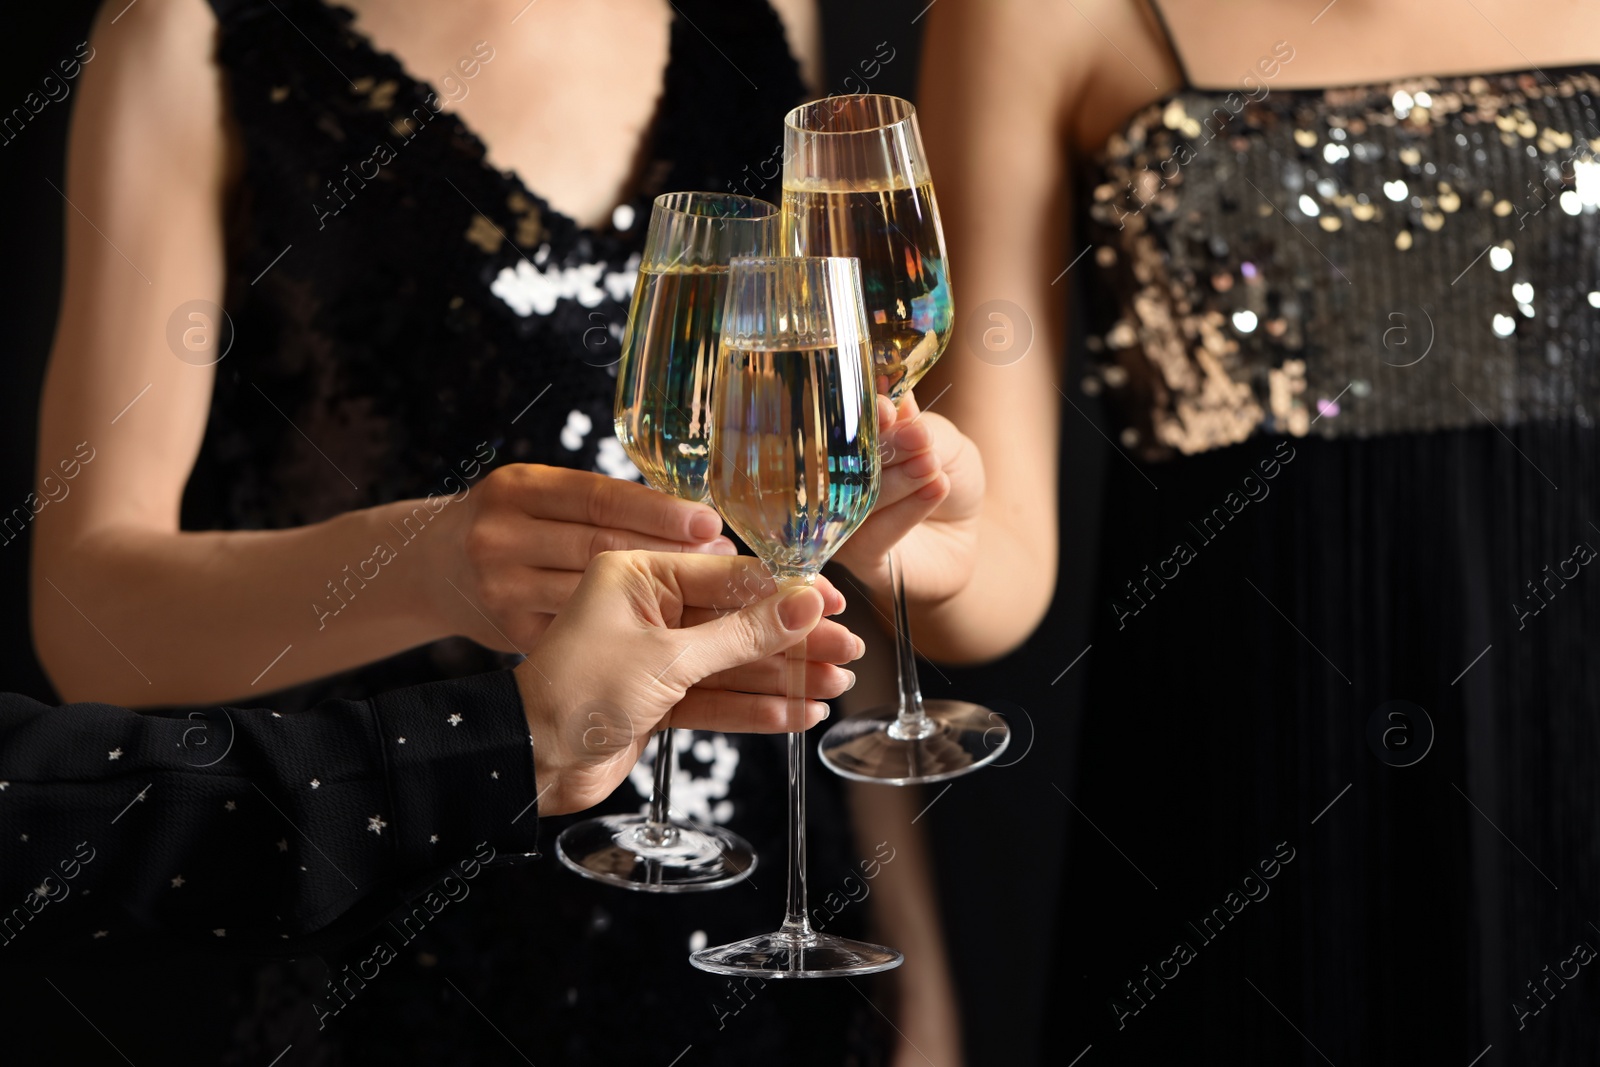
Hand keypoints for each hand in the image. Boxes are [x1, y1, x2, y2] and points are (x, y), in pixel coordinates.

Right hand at [425, 464, 734, 651]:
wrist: (435, 569)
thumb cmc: (514, 526)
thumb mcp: (542, 498)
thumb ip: (601, 507)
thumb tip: (698, 525)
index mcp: (518, 490)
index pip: (599, 499)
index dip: (658, 512)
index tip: (709, 522)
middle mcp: (503, 537)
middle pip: (602, 549)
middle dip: (670, 557)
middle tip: (728, 564)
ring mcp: (502, 589)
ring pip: (596, 598)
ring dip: (659, 603)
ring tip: (713, 603)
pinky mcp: (510, 633)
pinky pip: (581, 634)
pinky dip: (628, 637)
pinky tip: (671, 638)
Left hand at [514, 552, 860, 814]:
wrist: (529, 761)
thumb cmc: (579, 692)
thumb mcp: (669, 658)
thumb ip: (742, 634)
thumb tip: (806, 603)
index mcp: (639, 575)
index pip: (731, 576)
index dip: (788, 593)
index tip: (835, 604)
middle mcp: (648, 609)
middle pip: (739, 621)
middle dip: (794, 641)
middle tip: (848, 652)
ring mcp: (654, 656)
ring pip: (734, 663)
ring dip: (785, 677)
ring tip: (836, 686)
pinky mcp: (657, 699)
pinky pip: (717, 698)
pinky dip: (756, 708)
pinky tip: (799, 714)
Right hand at [832, 392, 983, 605]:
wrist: (968, 533)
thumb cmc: (950, 479)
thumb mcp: (944, 442)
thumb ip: (917, 425)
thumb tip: (892, 401)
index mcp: (847, 445)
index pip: (842, 428)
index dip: (862, 416)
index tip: (889, 409)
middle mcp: (834, 482)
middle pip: (846, 463)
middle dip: (886, 446)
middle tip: (920, 437)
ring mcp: (840, 521)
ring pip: (859, 499)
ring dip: (899, 479)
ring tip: (932, 464)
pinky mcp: (857, 556)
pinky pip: (873, 536)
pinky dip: (906, 510)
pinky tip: (936, 488)